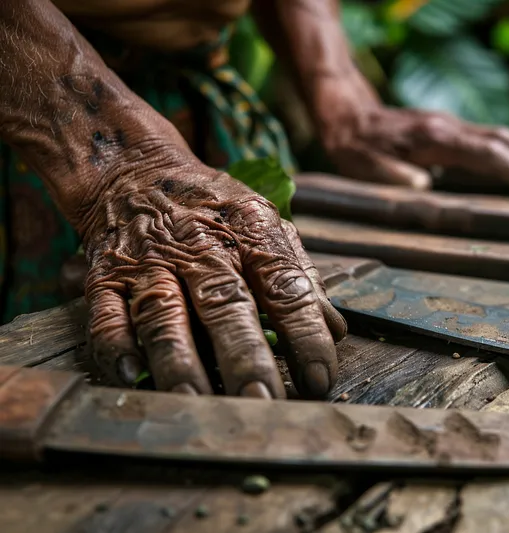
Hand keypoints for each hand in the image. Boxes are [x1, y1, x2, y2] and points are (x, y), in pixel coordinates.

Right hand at [81, 153, 345, 398]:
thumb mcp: (267, 225)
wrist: (137, 170)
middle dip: (244, 356)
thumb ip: (300, 276)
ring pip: (164, 313)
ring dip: (178, 359)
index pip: (287, 288)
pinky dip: (114, 344)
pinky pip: (106, 312)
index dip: (306, 334)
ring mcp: (152, 261)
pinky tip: (129, 375)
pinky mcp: (108, 274)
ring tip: (193, 399)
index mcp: (252, 236)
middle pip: (226, 304)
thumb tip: (337, 330)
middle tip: (261, 401)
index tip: (320, 378)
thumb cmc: (215, 210)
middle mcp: (203, 248)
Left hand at [315, 79, 508, 202]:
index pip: (490, 154)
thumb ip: (392, 176)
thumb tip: (425, 186)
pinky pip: (491, 138)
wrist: (346, 113)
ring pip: (502, 136)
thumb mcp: (363, 165)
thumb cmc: (354, 145)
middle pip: (506, 141)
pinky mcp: (449, 129)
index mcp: (435, 138)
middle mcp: (450, 127)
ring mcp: (451, 125)